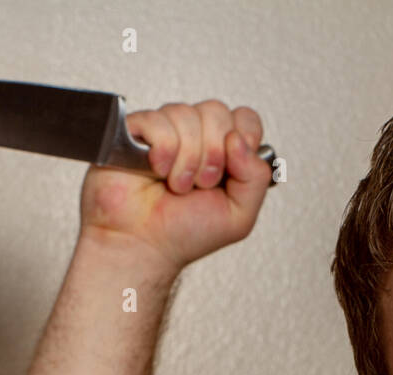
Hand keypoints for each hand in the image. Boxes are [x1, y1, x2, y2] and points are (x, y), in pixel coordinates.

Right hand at [78, 99, 271, 272]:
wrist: (143, 246)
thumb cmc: (184, 234)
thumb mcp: (239, 216)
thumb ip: (257, 177)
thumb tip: (239, 140)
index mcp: (225, 153)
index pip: (245, 119)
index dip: (243, 137)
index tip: (232, 166)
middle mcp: (196, 138)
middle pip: (217, 111)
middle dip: (213, 154)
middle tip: (202, 183)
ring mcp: (166, 132)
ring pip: (187, 114)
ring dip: (186, 158)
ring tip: (176, 185)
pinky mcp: (135, 131)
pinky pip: (158, 120)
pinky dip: (162, 150)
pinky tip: (156, 170)